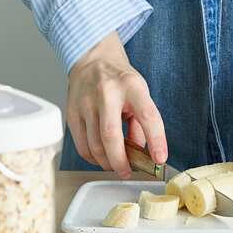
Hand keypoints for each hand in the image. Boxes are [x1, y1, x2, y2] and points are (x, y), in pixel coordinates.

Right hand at [67, 33, 167, 177]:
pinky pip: (82, 145)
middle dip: (120, 161)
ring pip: (94, 145)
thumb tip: (142, 154)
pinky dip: (93, 158)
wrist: (93, 60)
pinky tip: (101, 157)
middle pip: (111, 135)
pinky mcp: (72, 113)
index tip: (160, 159)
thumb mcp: (140, 93)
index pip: (146, 115)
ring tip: (116, 164)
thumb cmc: (120, 80)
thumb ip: (142, 123)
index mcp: (131, 86)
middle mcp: (106, 93)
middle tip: (127, 172)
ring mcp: (86, 103)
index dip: (155, 140)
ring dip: (107, 162)